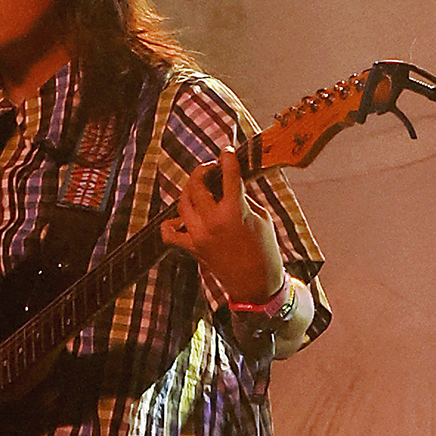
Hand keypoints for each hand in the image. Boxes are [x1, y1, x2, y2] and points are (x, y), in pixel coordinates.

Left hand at [160, 147, 284, 303]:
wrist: (256, 284)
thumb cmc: (265, 250)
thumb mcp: (261, 218)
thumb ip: (243, 197)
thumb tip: (231, 181)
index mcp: (235, 212)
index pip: (228, 176)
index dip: (227, 158)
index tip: (226, 150)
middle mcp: (213, 221)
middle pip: (197, 185)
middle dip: (202, 171)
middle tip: (211, 168)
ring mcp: (199, 235)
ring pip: (183, 202)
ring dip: (190, 190)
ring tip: (200, 188)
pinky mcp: (192, 247)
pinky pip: (170, 233)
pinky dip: (172, 223)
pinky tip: (181, 217)